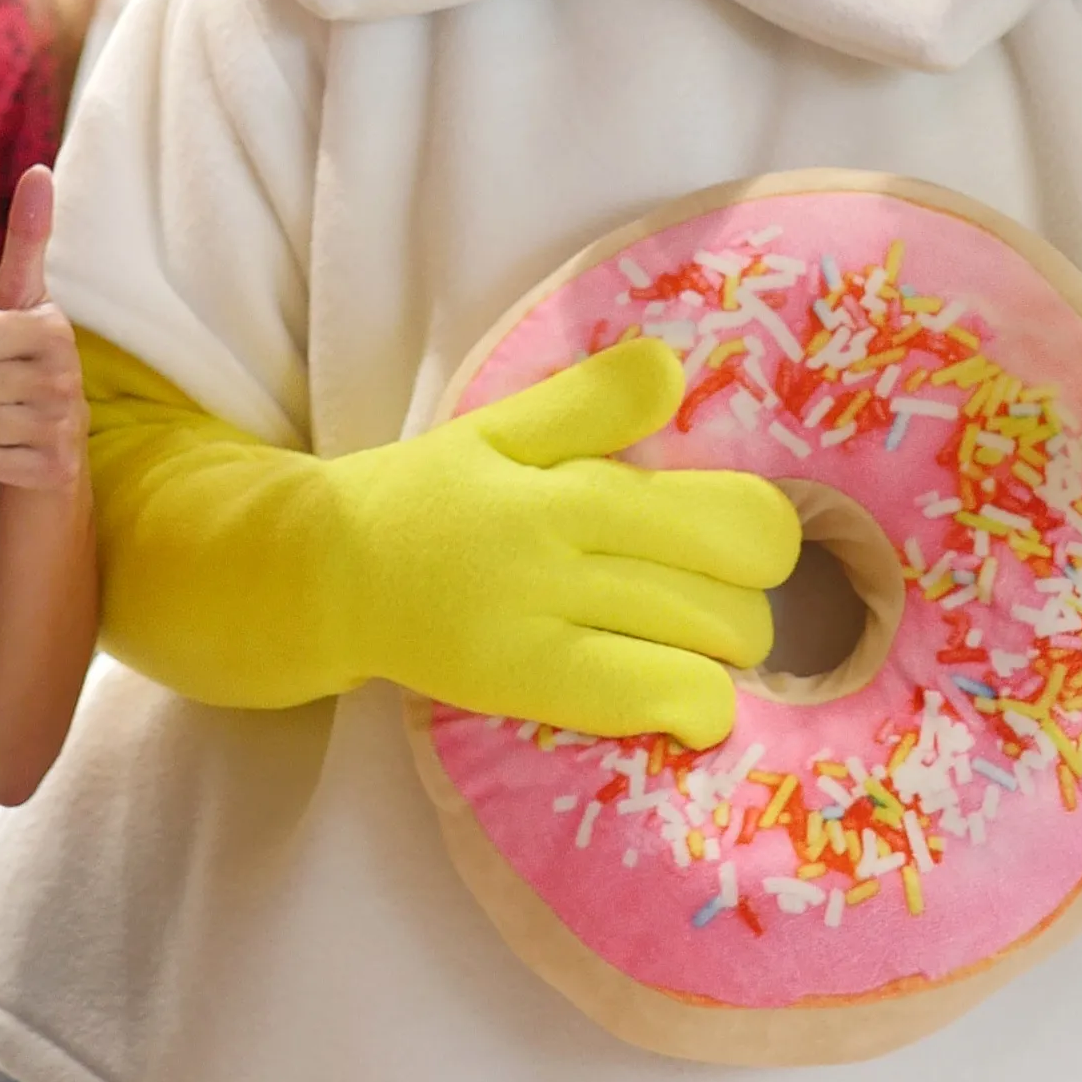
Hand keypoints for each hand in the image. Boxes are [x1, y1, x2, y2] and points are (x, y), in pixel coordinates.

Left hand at [0, 166, 87, 491]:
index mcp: (51, 325)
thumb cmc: (23, 358)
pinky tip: (13, 448)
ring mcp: (63, 423)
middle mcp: (65, 373)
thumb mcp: (22, 298)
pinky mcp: (54, 468)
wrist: (55, 444)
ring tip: (3, 415)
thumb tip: (39, 168)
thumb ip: (26, 237)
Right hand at [327, 334, 798, 753]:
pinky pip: (661, 700)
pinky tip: (680, 703)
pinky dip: (697, 707)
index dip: (760, 533)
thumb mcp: (499, 427)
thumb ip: (592, 402)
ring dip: (723, 653)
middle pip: (741, 583)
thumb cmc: (423, 500)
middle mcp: (567, 547)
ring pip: (714, 645)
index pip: (737, 510)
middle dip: (746, 595)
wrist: (321, 577)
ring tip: (681, 646)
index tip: (725, 545)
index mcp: (575, 480)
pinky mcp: (528, 686)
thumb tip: (677, 374)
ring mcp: (548, 623)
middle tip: (702, 599)